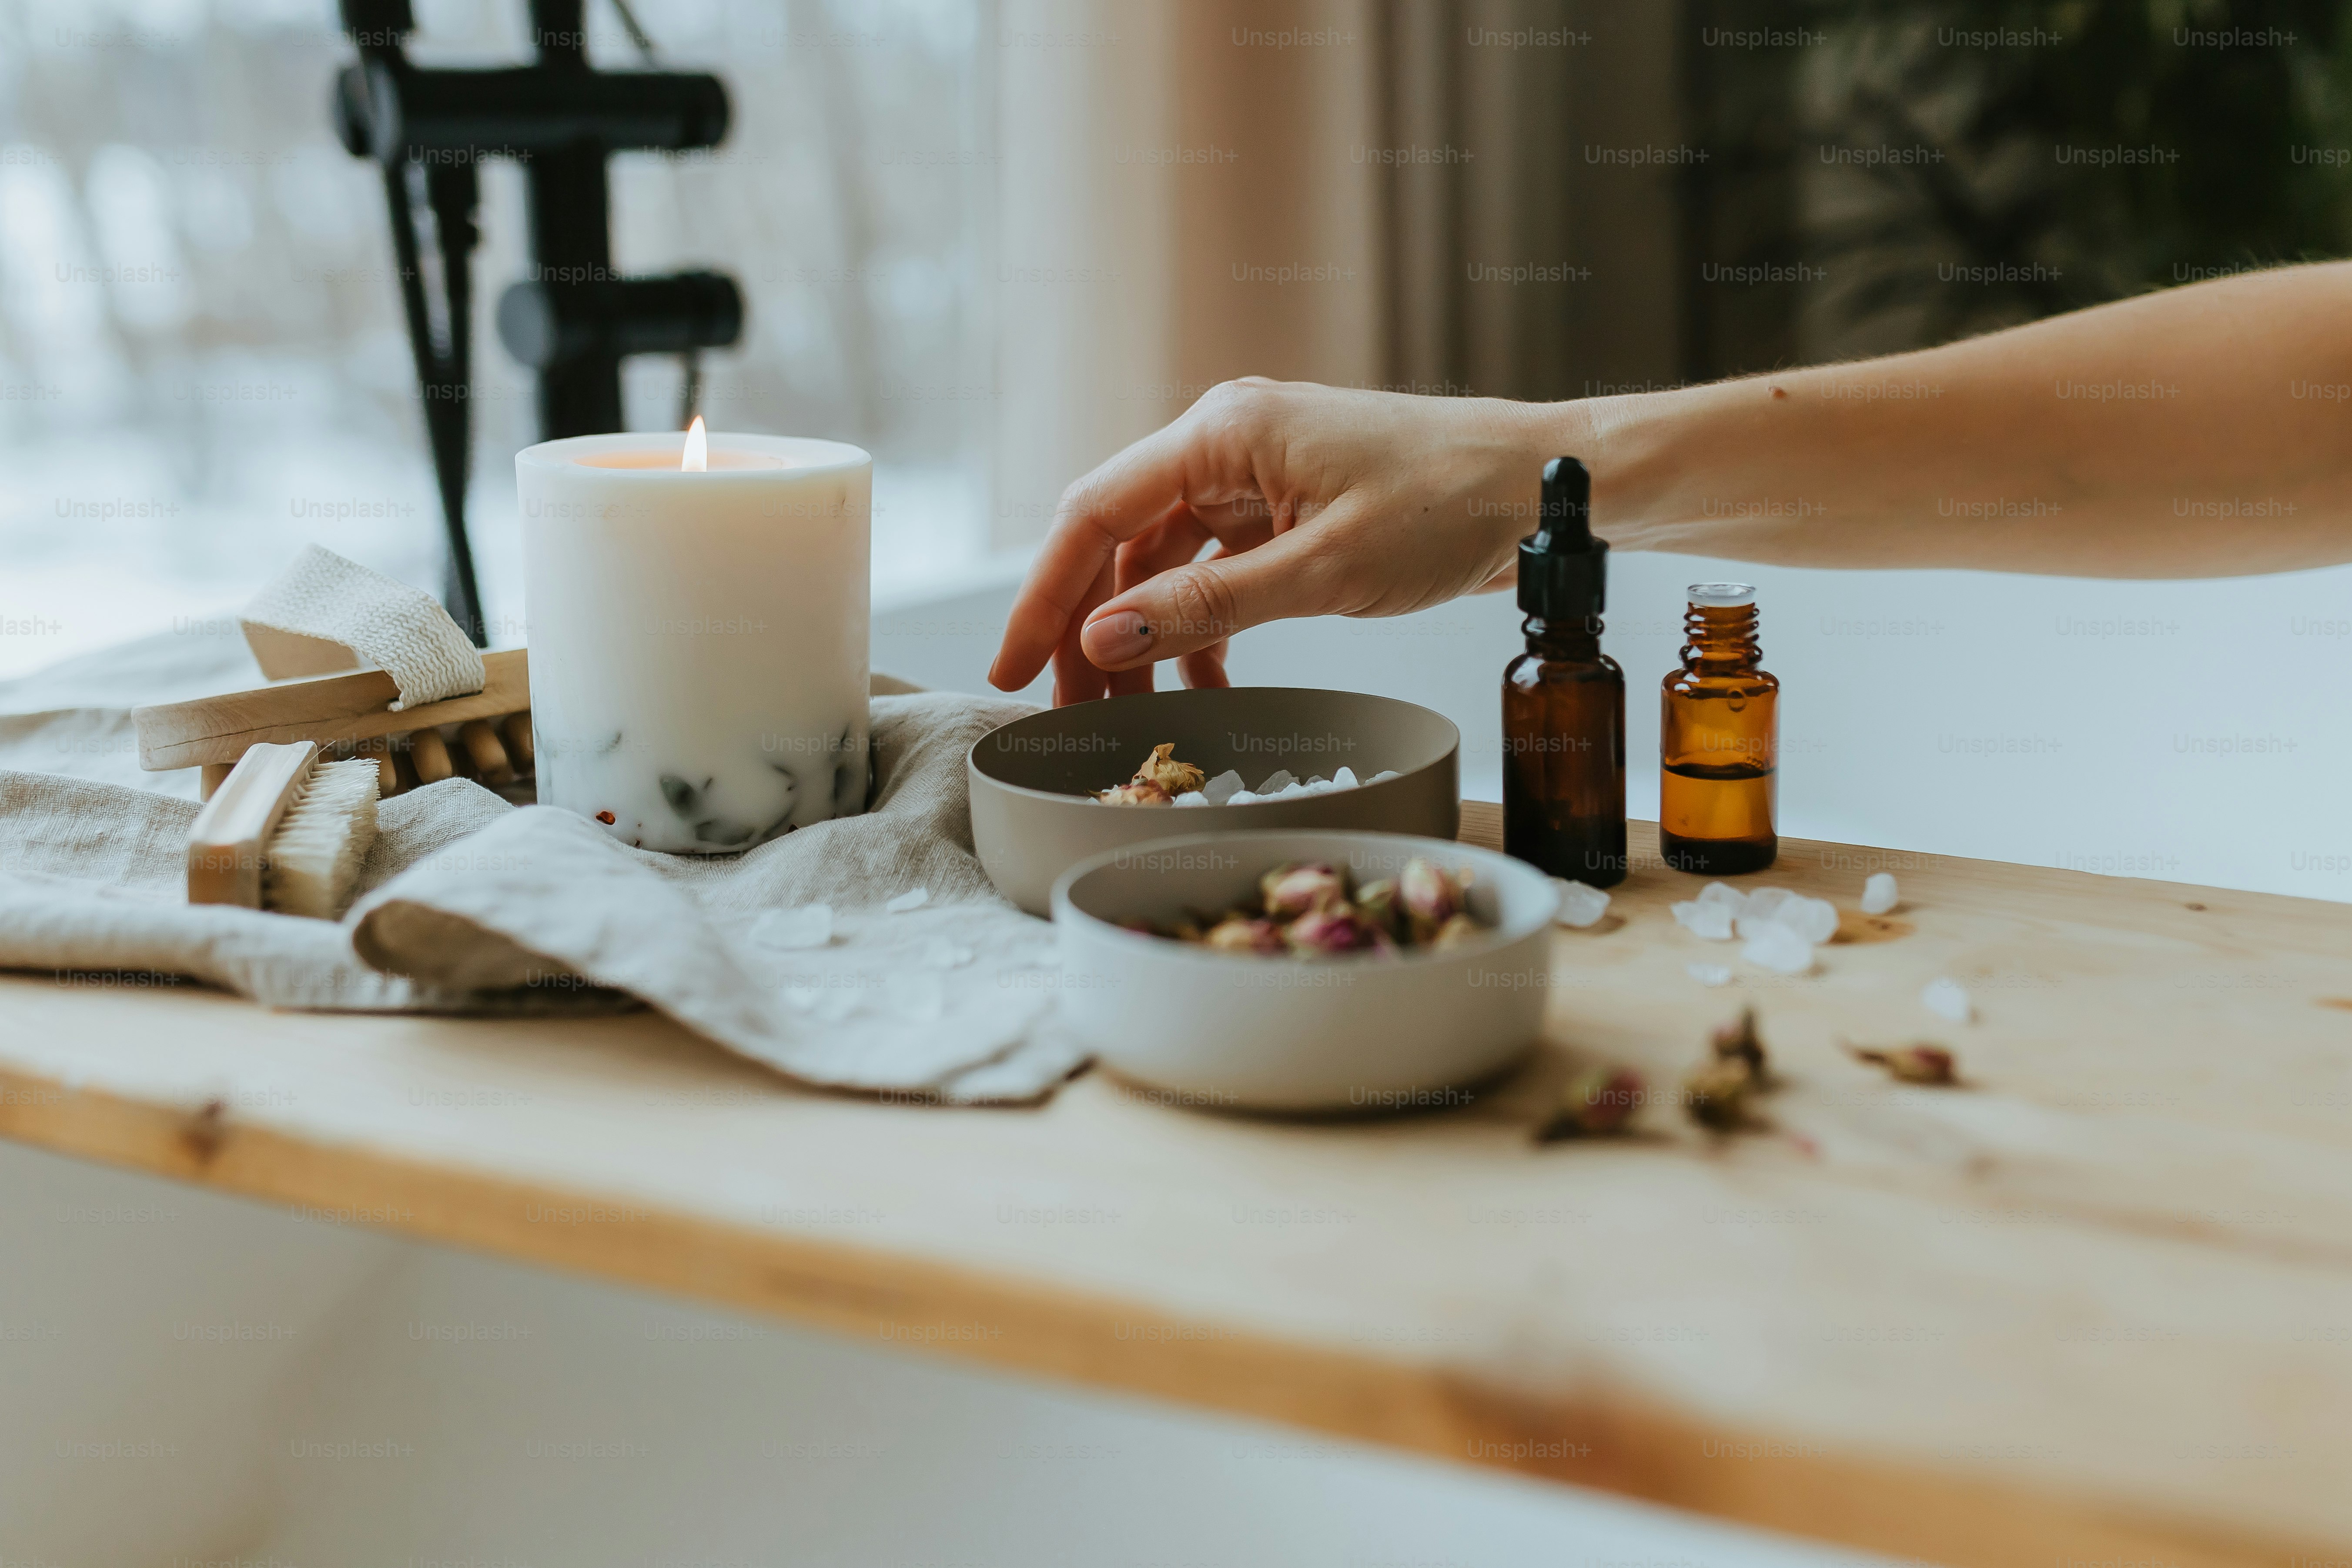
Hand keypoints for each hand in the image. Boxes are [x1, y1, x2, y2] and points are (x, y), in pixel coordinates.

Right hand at [988, 378, 1569, 703]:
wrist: (1541, 487)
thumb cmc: (1451, 505)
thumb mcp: (1325, 570)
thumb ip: (1210, 607)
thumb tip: (1106, 639)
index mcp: (1221, 433)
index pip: (1093, 514)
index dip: (1044, 597)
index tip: (1013, 672)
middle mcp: (1224, 445)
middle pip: (1118, 543)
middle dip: (1088, 631)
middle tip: (1070, 719)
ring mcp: (1255, 478)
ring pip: (1163, 566)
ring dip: (1144, 641)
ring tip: (1132, 719)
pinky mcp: (1285, 512)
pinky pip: (1214, 574)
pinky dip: (1201, 632)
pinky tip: (1206, 688)